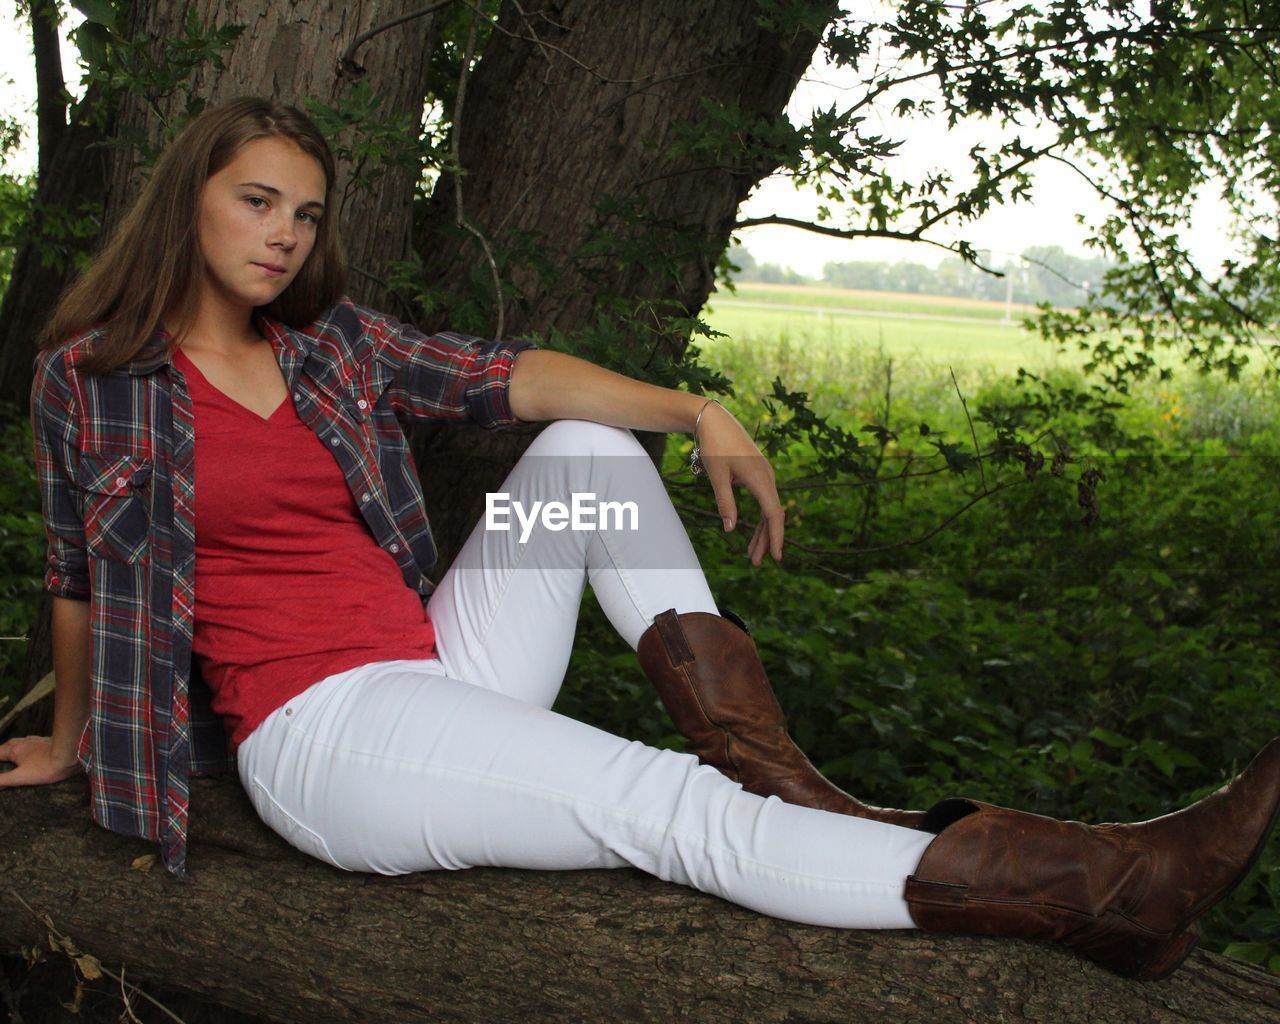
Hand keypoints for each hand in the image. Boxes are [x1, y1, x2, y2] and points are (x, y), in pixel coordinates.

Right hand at [0, 735, 81, 787]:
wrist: (71, 753)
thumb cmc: (45, 767)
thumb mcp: (20, 777)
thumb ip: (2, 780)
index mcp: (15, 750)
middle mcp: (23, 742)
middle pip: (7, 745)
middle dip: (1, 751)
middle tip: (0, 756)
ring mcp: (36, 740)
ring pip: (20, 741)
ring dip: (13, 746)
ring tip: (10, 751)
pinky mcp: (47, 740)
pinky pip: (32, 740)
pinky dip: (26, 744)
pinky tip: (31, 746)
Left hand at [695, 402, 784, 565]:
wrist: (715, 419)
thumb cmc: (714, 446)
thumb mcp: (717, 476)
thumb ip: (725, 502)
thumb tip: (730, 529)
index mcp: (760, 478)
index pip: (773, 514)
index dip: (776, 537)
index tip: (776, 557)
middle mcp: (767, 477)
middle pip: (772, 515)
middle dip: (766, 540)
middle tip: (756, 563)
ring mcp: (764, 475)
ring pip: (768, 509)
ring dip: (762, 532)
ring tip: (753, 554)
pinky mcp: (758, 473)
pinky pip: (763, 500)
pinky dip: (759, 518)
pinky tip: (754, 532)